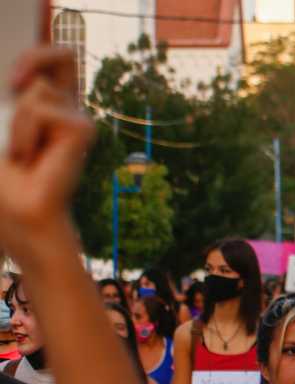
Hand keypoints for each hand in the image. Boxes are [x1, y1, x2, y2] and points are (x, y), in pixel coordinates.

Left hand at [0, 47, 93, 251]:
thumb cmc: (3, 181)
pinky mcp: (81, 132)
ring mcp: (77, 122)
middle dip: (36, 57)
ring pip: (38, 90)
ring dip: (16, 120)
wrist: (17, 211)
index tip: (11, 83)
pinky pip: (42, 111)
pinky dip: (25, 132)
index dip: (34, 57)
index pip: (54, 64)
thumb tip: (16, 92)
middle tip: (13, 87)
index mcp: (47, 109)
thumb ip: (9, 108)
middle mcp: (67, 111)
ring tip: (19, 152)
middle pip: (64, 55)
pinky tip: (30, 158)